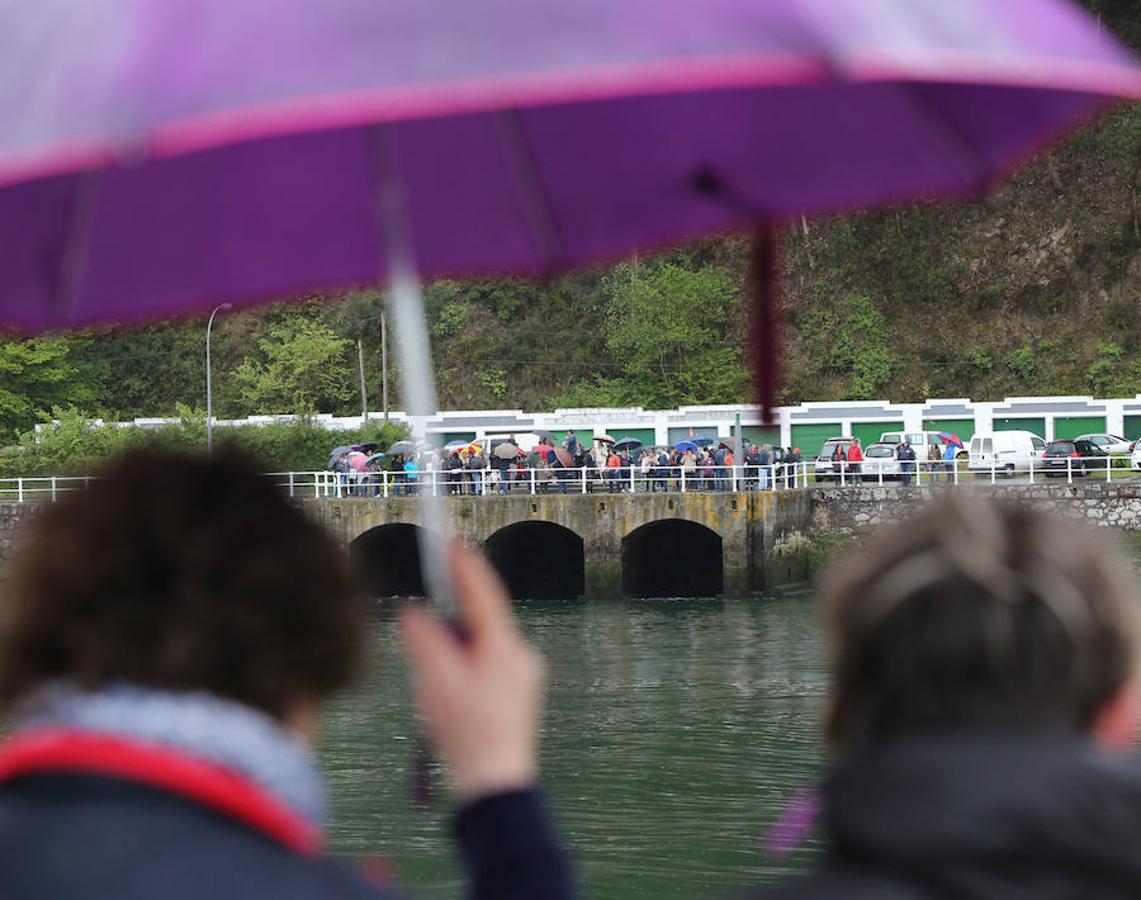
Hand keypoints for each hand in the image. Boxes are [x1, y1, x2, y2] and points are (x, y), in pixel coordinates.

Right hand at [400, 544, 543, 802]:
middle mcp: (519, 656)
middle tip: (425, 625)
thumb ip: (422, 638)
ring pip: (480, 647)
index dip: (464, 565)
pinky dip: (462, 671)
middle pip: (479, 621)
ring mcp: (522, 677)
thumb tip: (413, 612)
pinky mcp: (517, 696)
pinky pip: (485, 668)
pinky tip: (446, 698)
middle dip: (450, 620)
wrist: (495, 783)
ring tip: (432, 684)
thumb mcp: (435, 680)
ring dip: (453, 652)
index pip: (483, 592)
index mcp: (503, 646)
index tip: (451, 542)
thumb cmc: (466, 732)